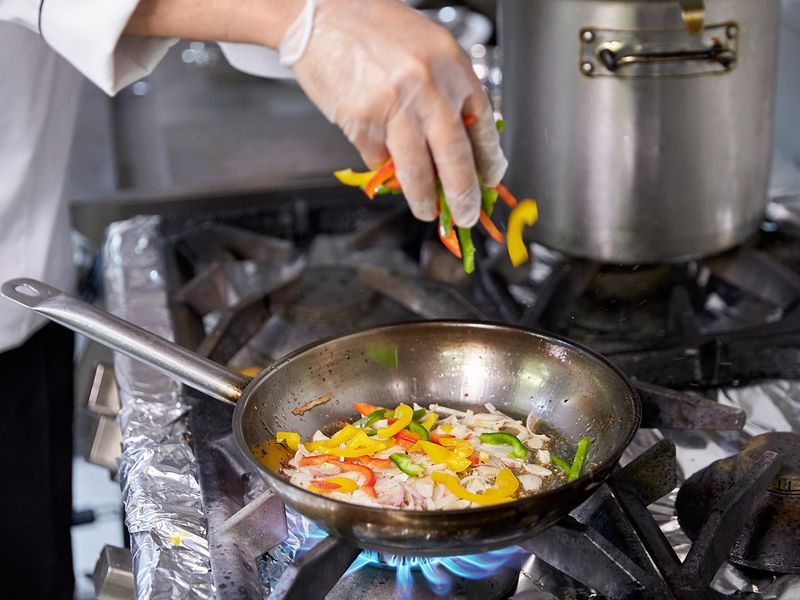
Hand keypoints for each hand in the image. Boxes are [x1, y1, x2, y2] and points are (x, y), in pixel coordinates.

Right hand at [280, 0, 506, 226]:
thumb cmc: (373, 28)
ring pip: (417, 170)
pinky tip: (383, 158)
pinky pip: (379, 159)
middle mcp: (428, 86)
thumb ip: (446, 90)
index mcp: (452, 65)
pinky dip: (384, 166)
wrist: (320, 15)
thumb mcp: (427, 48)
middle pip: (455, 157)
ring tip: (428, 211)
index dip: (487, 160)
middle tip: (466, 213)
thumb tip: (462, 140)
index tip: (489, 180)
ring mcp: (394, 106)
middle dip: (463, 194)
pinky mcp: (362, 122)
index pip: (481, 125)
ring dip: (423, 198)